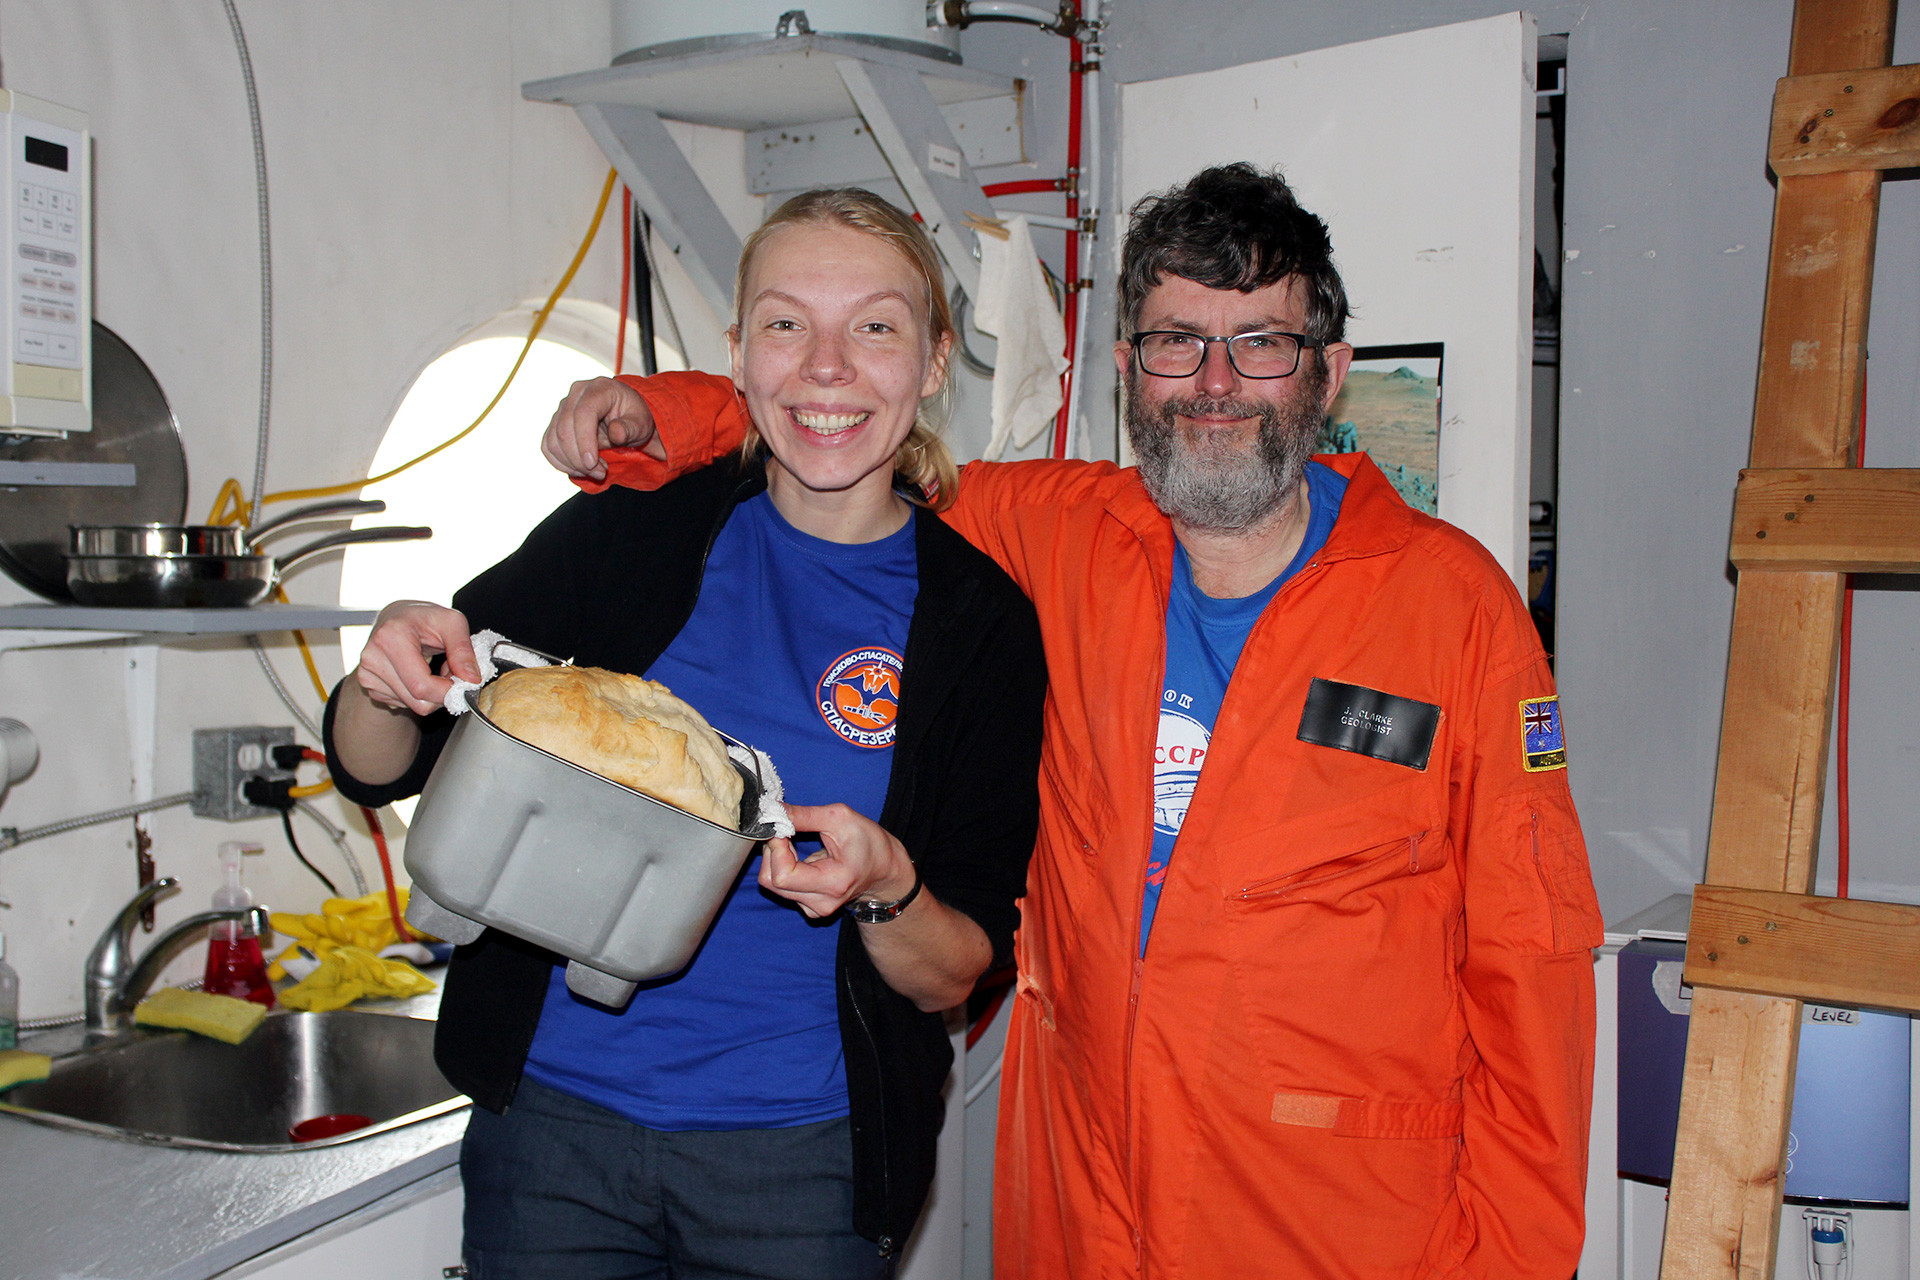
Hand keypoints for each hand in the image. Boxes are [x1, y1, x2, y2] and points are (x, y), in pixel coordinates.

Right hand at [351, 600, 481, 715]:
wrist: (395, 617)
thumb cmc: (423, 618)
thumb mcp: (451, 622)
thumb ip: (463, 650)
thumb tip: (471, 679)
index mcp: (391, 638)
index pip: (422, 686)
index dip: (448, 691)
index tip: (461, 680)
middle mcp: (373, 658)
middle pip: (417, 700)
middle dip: (441, 693)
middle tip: (448, 671)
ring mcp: (366, 674)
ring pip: (412, 705)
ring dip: (430, 693)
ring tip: (430, 668)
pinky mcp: (367, 685)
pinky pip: (403, 704)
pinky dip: (417, 694)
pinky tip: (416, 674)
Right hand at [540, 377, 661, 480]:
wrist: (625, 417)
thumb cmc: (634, 419)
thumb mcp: (641, 423)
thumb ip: (630, 428)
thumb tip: (616, 433)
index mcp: (599, 389)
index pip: (583, 413)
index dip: (584, 441)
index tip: (592, 464)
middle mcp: (576, 394)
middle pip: (565, 429)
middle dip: (579, 458)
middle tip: (600, 473)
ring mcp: (563, 408)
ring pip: (554, 440)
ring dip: (571, 463)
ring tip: (595, 471)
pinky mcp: (555, 423)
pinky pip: (548, 446)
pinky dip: (561, 463)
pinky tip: (580, 469)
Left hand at [759, 803, 917, 919]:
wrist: (884, 870)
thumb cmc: (870, 843)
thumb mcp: (841, 818)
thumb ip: (805, 815)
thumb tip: (774, 811)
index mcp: (833, 882)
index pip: (783, 876)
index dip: (776, 848)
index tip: (782, 828)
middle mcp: (822, 902)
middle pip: (772, 881)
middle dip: (772, 851)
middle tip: (786, 831)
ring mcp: (814, 909)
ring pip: (772, 884)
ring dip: (776, 858)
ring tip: (794, 841)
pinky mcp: (808, 907)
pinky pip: (781, 887)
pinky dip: (781, 868)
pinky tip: (798, 856)